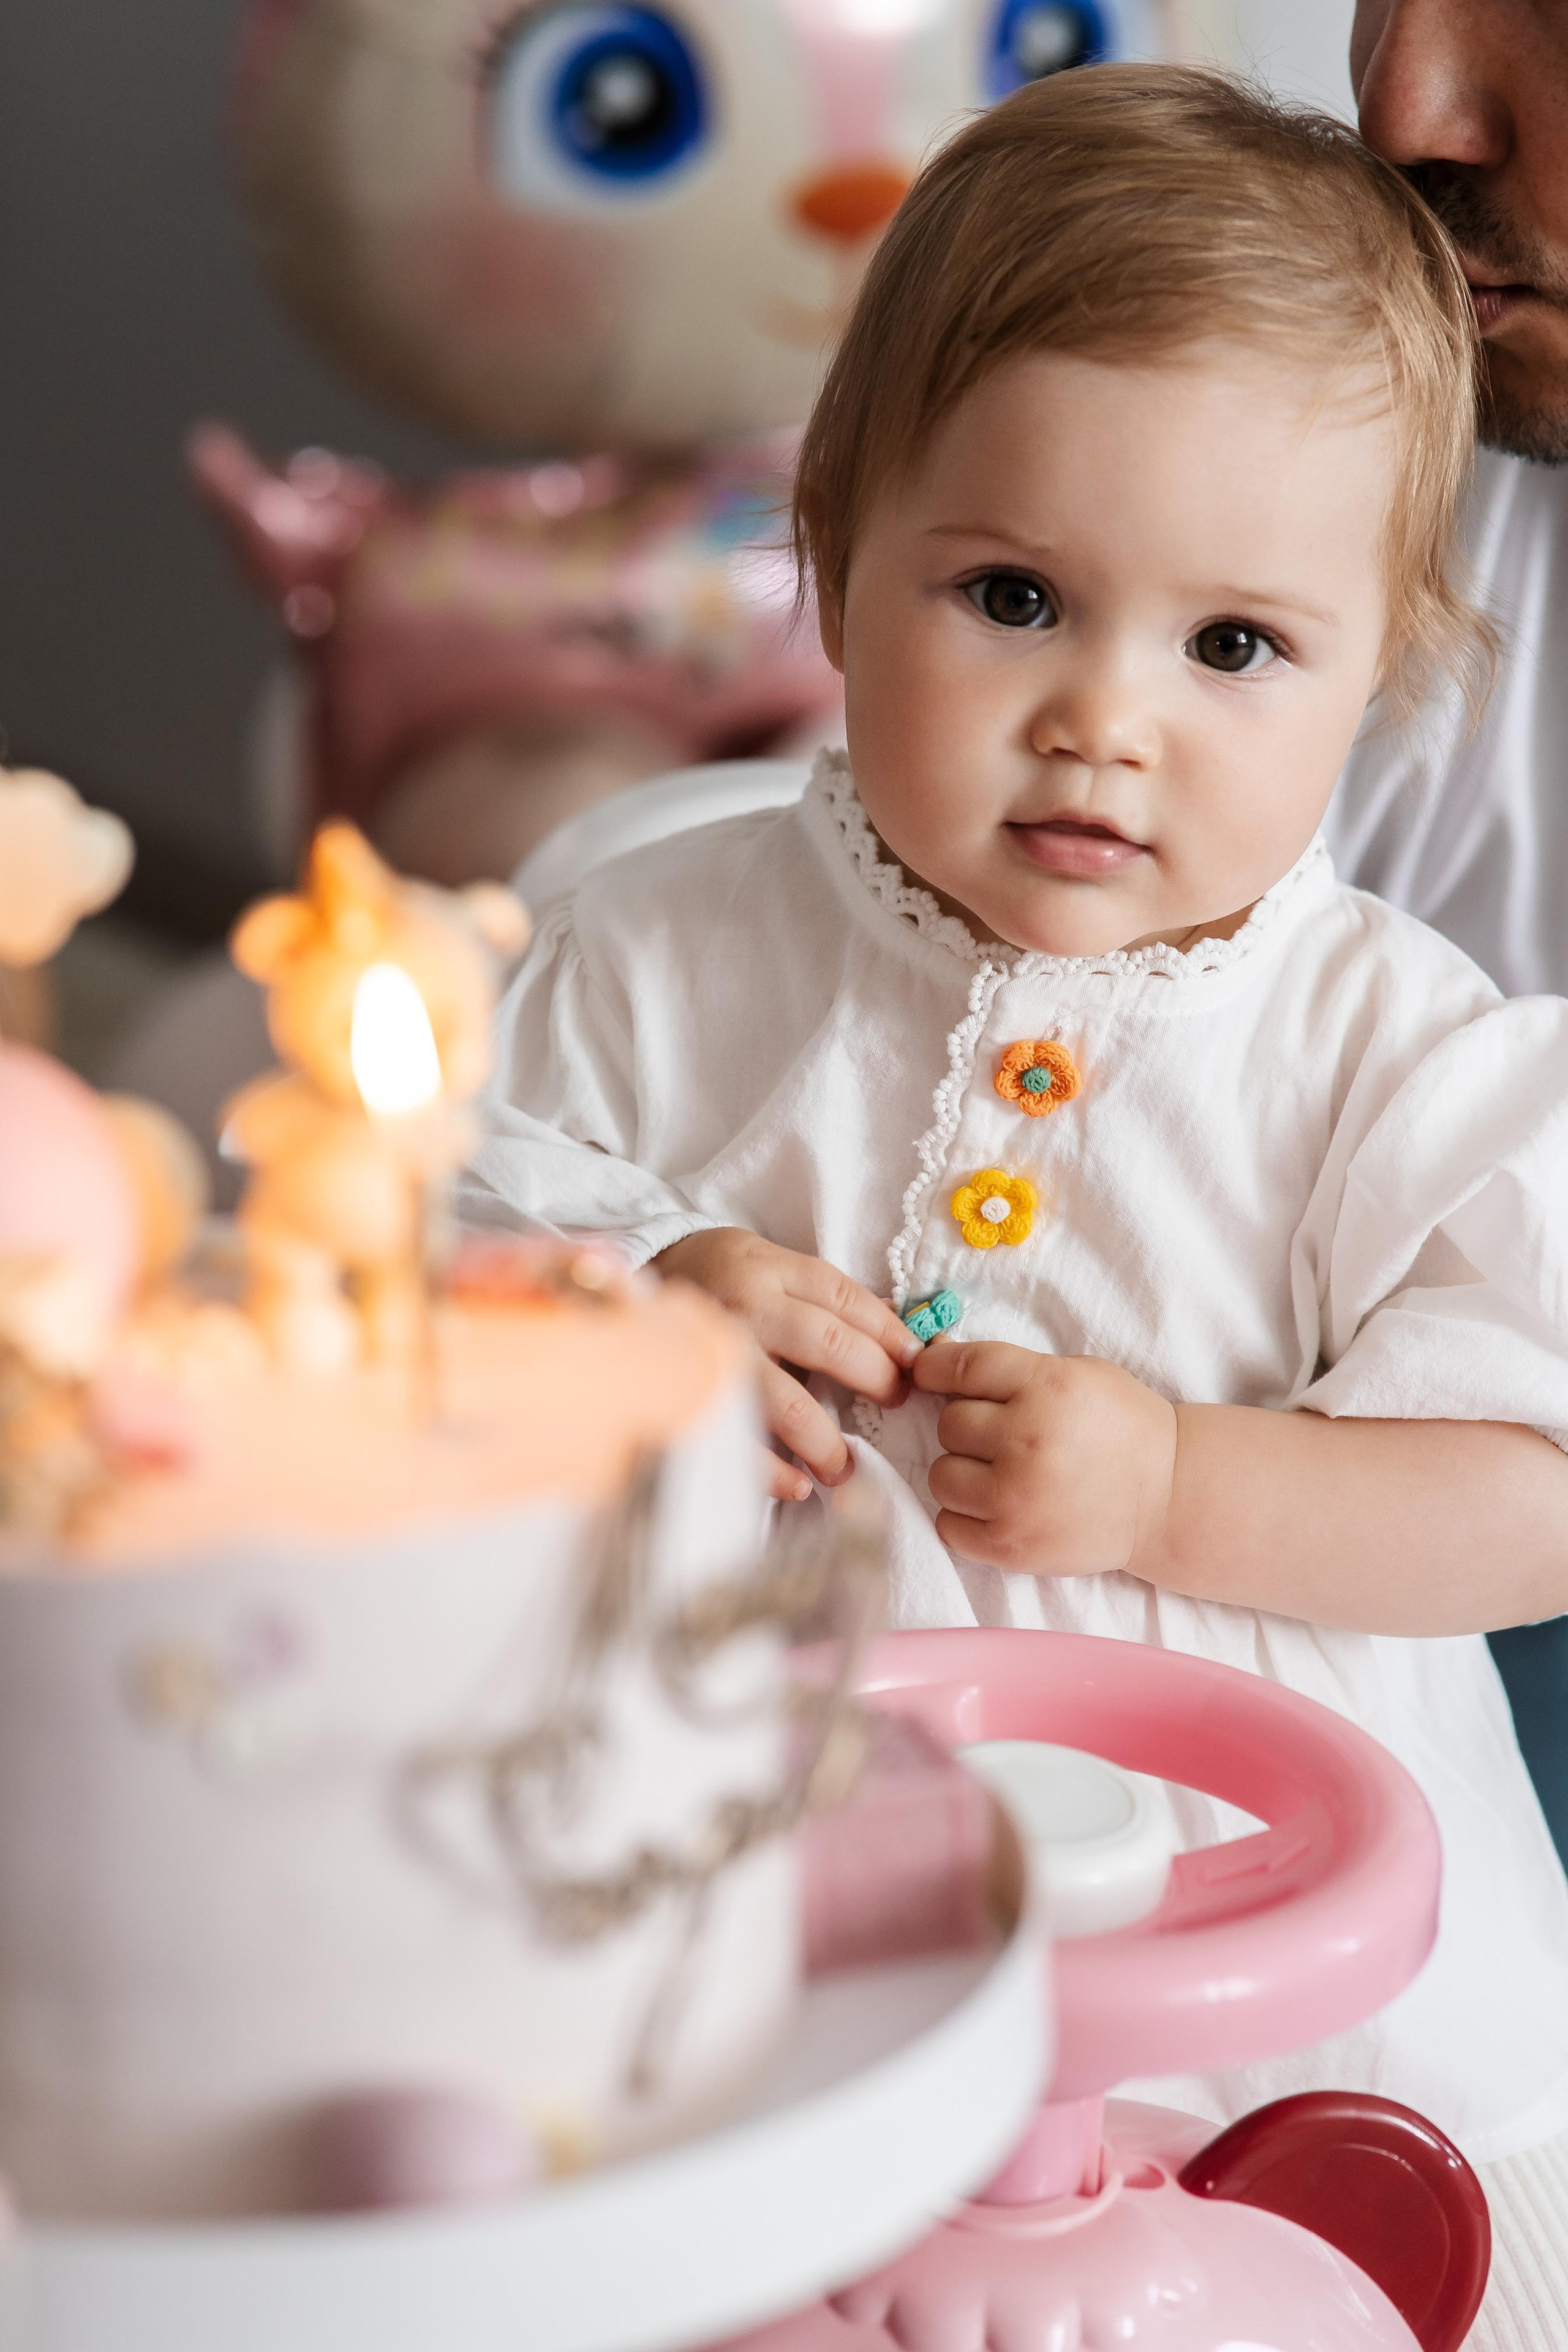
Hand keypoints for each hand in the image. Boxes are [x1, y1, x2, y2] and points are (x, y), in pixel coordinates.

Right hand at [655, 1229, 921, 1502]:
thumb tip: (895, 1342)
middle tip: (894, 1403)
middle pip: (828, 1343)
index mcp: (769, 1269)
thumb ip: (819, 1299)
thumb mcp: (767, 1266)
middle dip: (873, 1379)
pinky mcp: (690, 1394)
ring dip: (825, 1441)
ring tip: (844, 1467)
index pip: (846, 1299)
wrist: (634, 1278)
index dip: (890, 1333)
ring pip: (786, 1402)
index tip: (917, 1364)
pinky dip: (773, 1471)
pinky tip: (798, 1487)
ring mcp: (716, 1353)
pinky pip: (738, 1443)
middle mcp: (746, 1307)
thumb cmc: (717, 1278)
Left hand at [913, 1341, 1176, 1577]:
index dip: (935, 1368)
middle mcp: (1026, 1440)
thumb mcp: (1077, 1374)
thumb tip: (935, 1357)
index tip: (929, 1375)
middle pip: (949, 1424)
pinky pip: (948, 1525)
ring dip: (962, 1473)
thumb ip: (1010, 1367)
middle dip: (969, 1427)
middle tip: (1001, 1437)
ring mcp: (1016, 1498)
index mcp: (1046, 1387)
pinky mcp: (1011, 1545)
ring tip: (999, 1474)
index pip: (963, 1368)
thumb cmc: (1121, 1426)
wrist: (1168, 1496)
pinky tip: (996, 1507)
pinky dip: (964, 1517)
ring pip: (941, 1476)